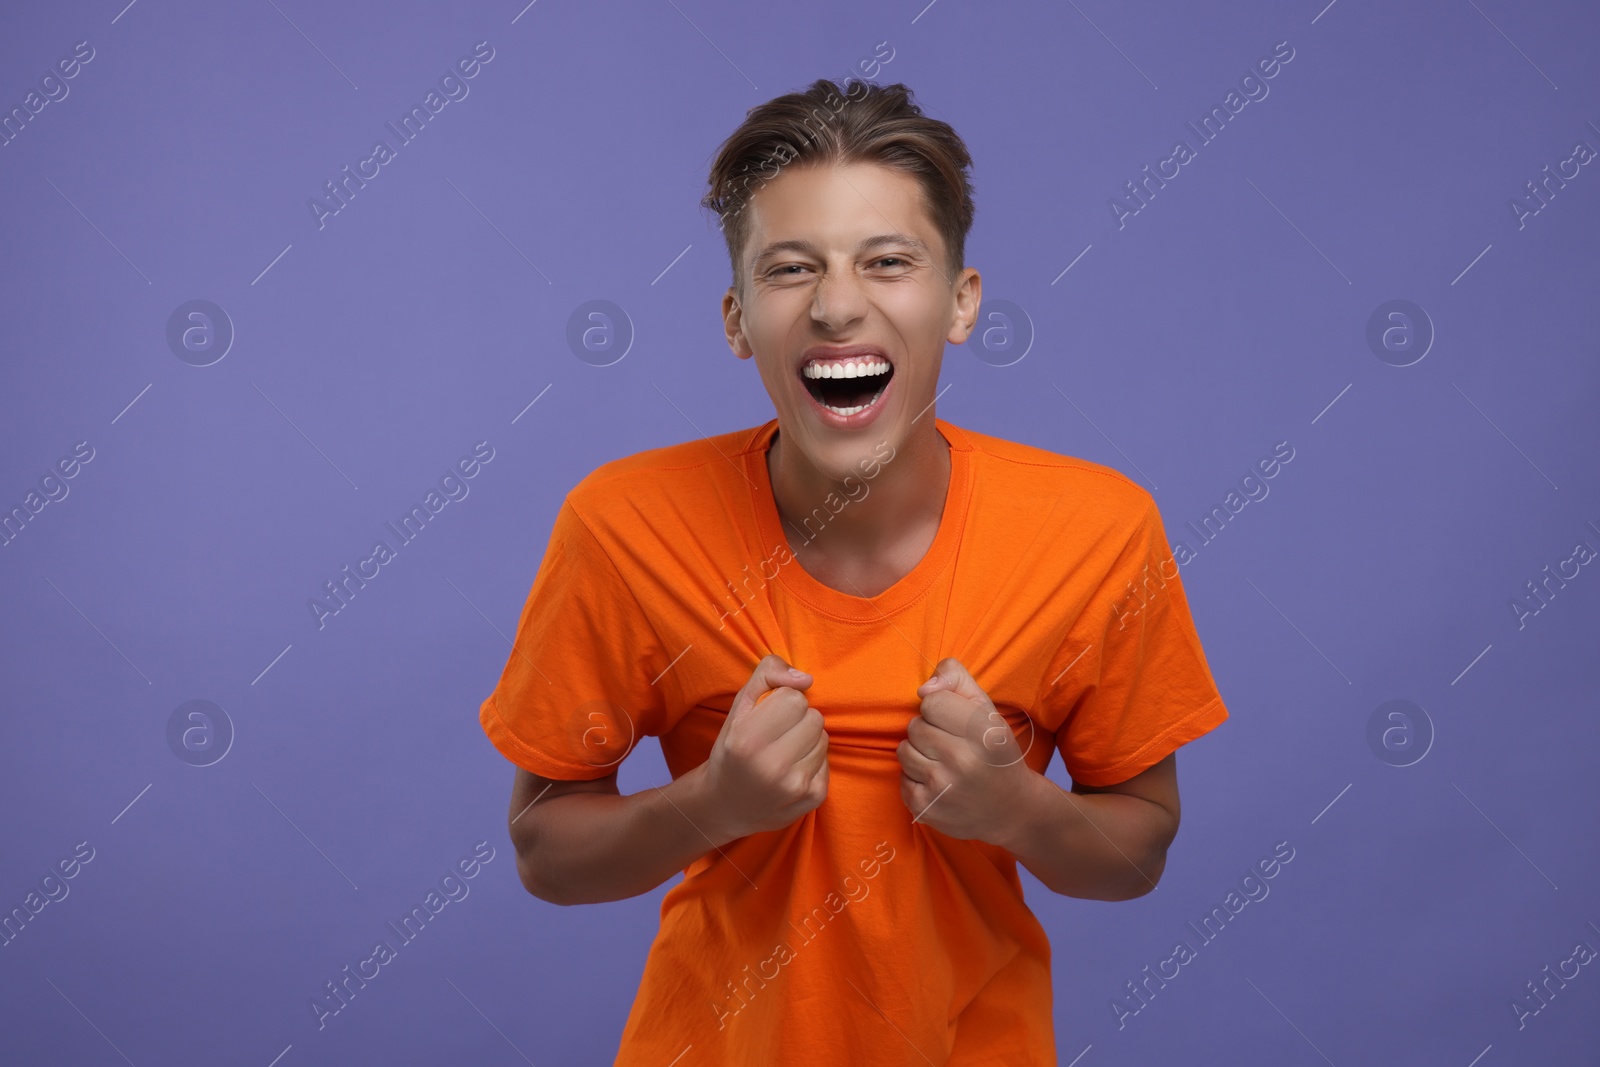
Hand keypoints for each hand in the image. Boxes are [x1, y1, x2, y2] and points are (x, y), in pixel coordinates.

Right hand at [698, 654, 828, 840]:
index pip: (795, 698)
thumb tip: (806, 678)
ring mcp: (795, 785)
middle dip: (798, 720)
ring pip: (824, 738)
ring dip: (807, 740)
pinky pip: (828, 761)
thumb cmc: (732, 748)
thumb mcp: (738, 706)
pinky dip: (813, 761)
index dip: (783, 702)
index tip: (768, 717)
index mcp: (748, 739)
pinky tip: (791, 770)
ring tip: (783, 752)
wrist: (725, 804)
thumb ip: (768, 674)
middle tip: (778, 734)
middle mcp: (772, 766)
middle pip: (814, 717)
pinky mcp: (813, 798)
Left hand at [897, 657, 1033, 844]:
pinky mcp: (925, 808)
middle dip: (929, 731)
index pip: (931, 701)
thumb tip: (924, 688)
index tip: (954, 721)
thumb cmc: (995, 751)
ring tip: (943, 762)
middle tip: (950, 744)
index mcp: (983, 732)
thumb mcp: (987, 709)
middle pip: (915, 726)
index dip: (939, 708)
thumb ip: (957, 680)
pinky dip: (916, 778)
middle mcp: (963, 761)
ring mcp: (942, 787)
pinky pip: (902, 778)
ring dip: (919, 753)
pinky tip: (939, 781)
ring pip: (904, 750)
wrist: (1012, 809)